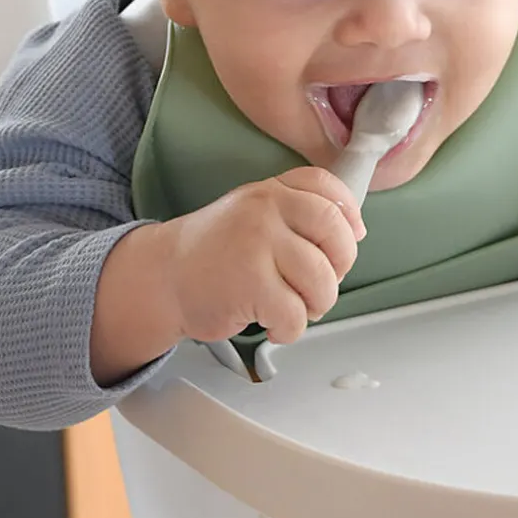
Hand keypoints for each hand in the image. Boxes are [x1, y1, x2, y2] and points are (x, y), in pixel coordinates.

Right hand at [160, 167, 364, 346]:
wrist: (162, 276)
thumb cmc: (215, 252)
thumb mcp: (252, 213)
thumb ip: (296, 212)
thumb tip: (355, 230)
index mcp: (270, 191)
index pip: (326, 188)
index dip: (349, 215)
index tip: (354, 236)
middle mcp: (264, 210)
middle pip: (334, 233)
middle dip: (341, 265)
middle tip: (324, 283)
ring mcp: (256, 245)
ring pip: (321, 280)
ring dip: (317, 304)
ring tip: (295, 307)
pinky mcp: (249, 284)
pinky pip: (295, 314)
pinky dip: (290, 329)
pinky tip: (272, 324)